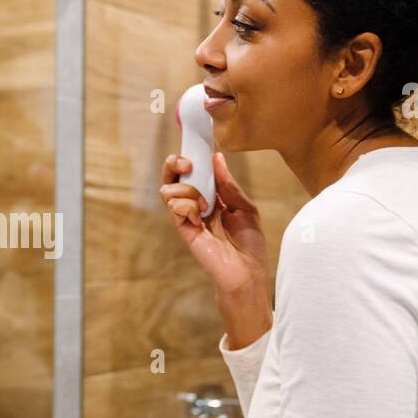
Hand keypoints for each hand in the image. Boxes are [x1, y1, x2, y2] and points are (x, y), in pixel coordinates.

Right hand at [160, 152, 272, 344]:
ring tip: (205, 202)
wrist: (248, 271)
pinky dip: (187, 205)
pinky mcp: (183, 230)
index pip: (193, 173)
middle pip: (172, 178)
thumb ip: (228, 184)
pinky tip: (201, 215)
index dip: (191, 157)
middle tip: (187, 162)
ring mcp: (187, 218)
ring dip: (186, 189)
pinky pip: (174, 208)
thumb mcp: (244, 206)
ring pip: (168, 191)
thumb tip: (217, 158)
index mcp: (211, 197)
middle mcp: (195, 205)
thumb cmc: (249, 243)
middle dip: (174, 164)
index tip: (197, 146)